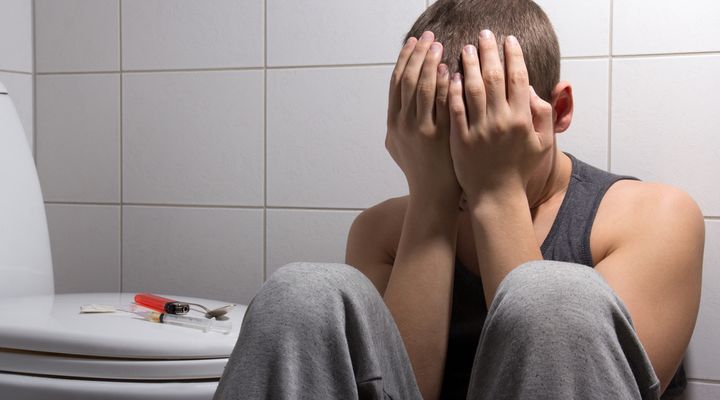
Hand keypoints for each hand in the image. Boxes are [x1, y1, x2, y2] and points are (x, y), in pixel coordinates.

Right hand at [386, 31, 461, 207]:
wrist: (432, 196)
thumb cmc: (419, 171)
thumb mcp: (398, 146)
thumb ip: (399, 122)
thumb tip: (402, 97)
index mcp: (392, 124)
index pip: (396, 83)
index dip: (404, 59)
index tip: (413, 42)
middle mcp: (402, 125)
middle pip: (408, 80)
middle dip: (417, 55)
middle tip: (428, 37)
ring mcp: (420, 130)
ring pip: (422, 88)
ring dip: (430, 64)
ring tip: (438, 46)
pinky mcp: (439, 136)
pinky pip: (441, 104)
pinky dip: (443, 85)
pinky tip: (449, 70)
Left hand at [447, 30, 553, 200]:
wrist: (496, 196)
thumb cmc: (519, 170)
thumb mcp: (542, 144)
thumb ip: (543, 116)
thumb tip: (534, 89)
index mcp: (523, 119)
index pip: (519, 78)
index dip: (513, 56)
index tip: (509, 40)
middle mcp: (501, 121)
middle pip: (494, 77)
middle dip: (489, 52)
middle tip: (484, 35)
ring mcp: (479, 130)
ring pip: (473, 89)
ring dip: (470, 65)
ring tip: (467, 48)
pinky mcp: (460, 139)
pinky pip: (455, 109)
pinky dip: (454, 90)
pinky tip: (452, 75)